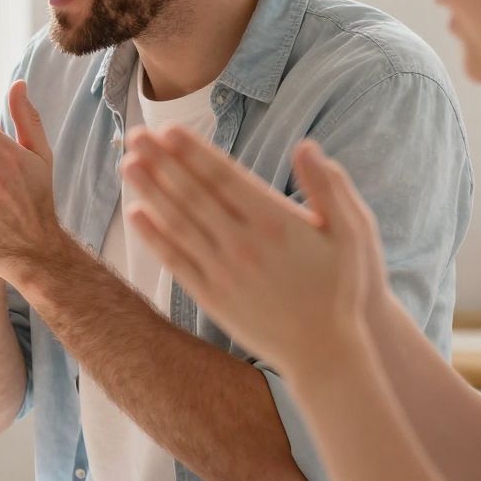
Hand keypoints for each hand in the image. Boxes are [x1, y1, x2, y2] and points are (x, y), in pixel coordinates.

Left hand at [119, 128, 384, 379]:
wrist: (325, 351)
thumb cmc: (342, 288)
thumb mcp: (353, 233)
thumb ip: (330, 186)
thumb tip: (307, 145)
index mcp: (275, 222)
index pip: (224, 177)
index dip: (194, 151)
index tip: (169, 129)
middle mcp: (243, 244)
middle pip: (193, 194)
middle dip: (162, 162)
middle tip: (136, 135)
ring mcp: (223, 271)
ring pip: (178, 223)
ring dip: (151, 191)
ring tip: (128, 164)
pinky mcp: (211, 297)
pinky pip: (175, 260)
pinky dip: (153, 236)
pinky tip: (136, 214)